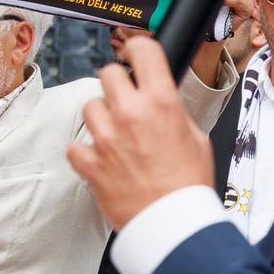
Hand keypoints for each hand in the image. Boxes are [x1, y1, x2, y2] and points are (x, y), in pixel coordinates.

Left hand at [68, 36, 214, 230]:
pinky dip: (87, 152)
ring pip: (90, 107)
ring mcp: (106, 138)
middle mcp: (130, 114)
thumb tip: (161, 102)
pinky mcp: (90, 163)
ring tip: (117, 137)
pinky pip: (76, 145)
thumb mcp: (197, 138)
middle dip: (117, 85)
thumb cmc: (188, 186)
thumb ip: (173, 113)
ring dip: (101, 118)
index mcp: (161, 102)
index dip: (137, 48)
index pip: (142, 49)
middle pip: (107, 74)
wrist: (173, 225)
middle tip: (126, 102)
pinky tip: (103, 160)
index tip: (134, 54)